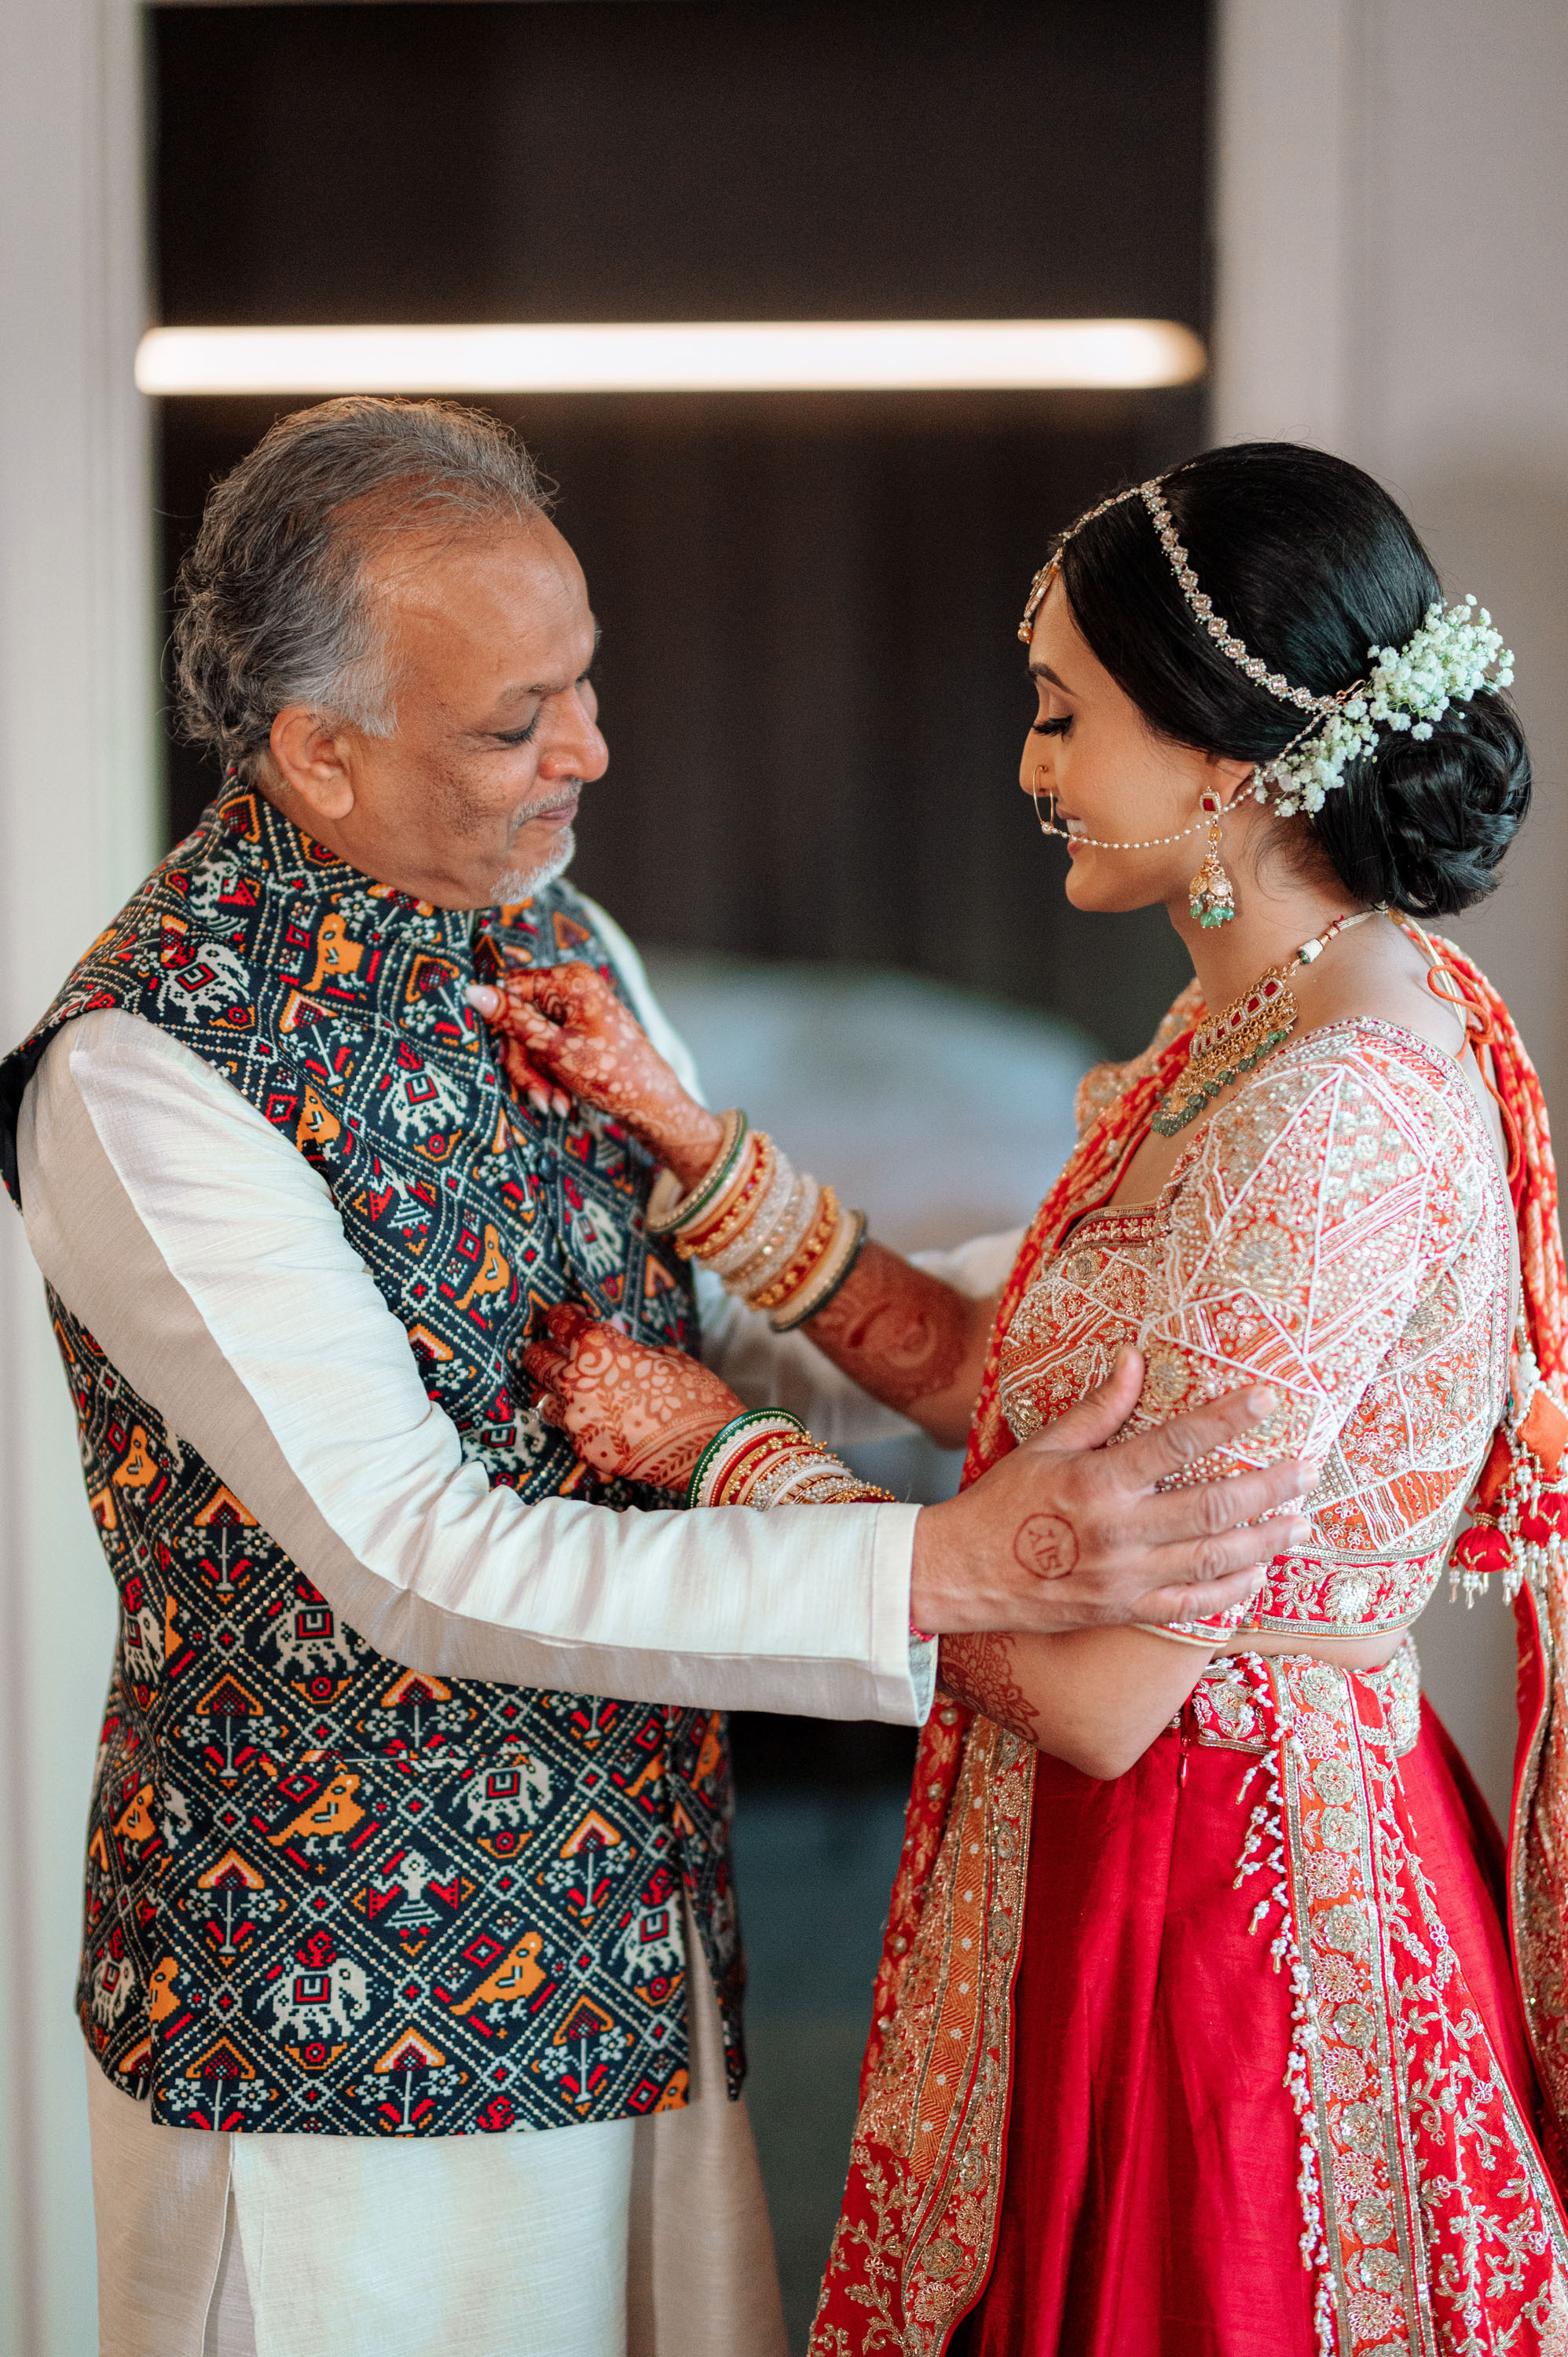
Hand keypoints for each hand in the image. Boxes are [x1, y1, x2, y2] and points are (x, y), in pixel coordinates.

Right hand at [468, 962, 724, 1184]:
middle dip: (527, 1063)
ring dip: (539, 1075)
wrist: (652, 1103)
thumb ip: (513, 1020)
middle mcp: (573, 985)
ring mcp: (577, 1006)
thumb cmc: (613, 1075)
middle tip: (540, 1097)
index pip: (511, 990)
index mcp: (570, 980)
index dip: (503, 1028)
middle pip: (520, 1019)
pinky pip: (548, 1045)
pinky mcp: (579, 1026)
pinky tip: (561, 1098)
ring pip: (531, 1038)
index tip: (507, 1061)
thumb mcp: (555, 1049)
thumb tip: (472, 991)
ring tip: (555, 1104)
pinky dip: (550, 1073)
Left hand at [523, 1304, 743, 1490]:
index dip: (563, 1315)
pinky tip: (597, 1419)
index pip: (561, 1322)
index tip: (567, 1315)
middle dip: (544, 1353)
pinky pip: (568, 1430)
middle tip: (553, 1350)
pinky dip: (578, 1422)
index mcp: (598, 1347)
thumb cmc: (696, 1394)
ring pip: (543, 1399)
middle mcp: (576, 1382)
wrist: (710, 1450)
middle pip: (536, 1360)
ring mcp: (576, 1420)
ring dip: (554, 1391)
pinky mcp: (584, 1450)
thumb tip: (616, 1338)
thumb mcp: (665, 1356)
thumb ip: (630, 1347)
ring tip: (571, 1389)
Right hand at [910, 1346, 1311, 1635]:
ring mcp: (1125, 1578)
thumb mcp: (1044, 1447)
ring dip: (1266, 1540)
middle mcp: (1119, 1532)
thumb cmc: (1001, 1503)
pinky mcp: (1124, 1611)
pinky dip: (1231, 1592)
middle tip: (1307, 1469)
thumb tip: (1133, 1358)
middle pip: (1214, 1506)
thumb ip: (1098, 1408)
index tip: (1269, 1400)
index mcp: (1098, 1482)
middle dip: (1271, 1487)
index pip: (1178, 1443)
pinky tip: (1258, 1573)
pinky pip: (1192, 1607)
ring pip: (1215, 1560)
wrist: (961, 1575)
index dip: (1228, 1419)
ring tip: (1302, 1523)